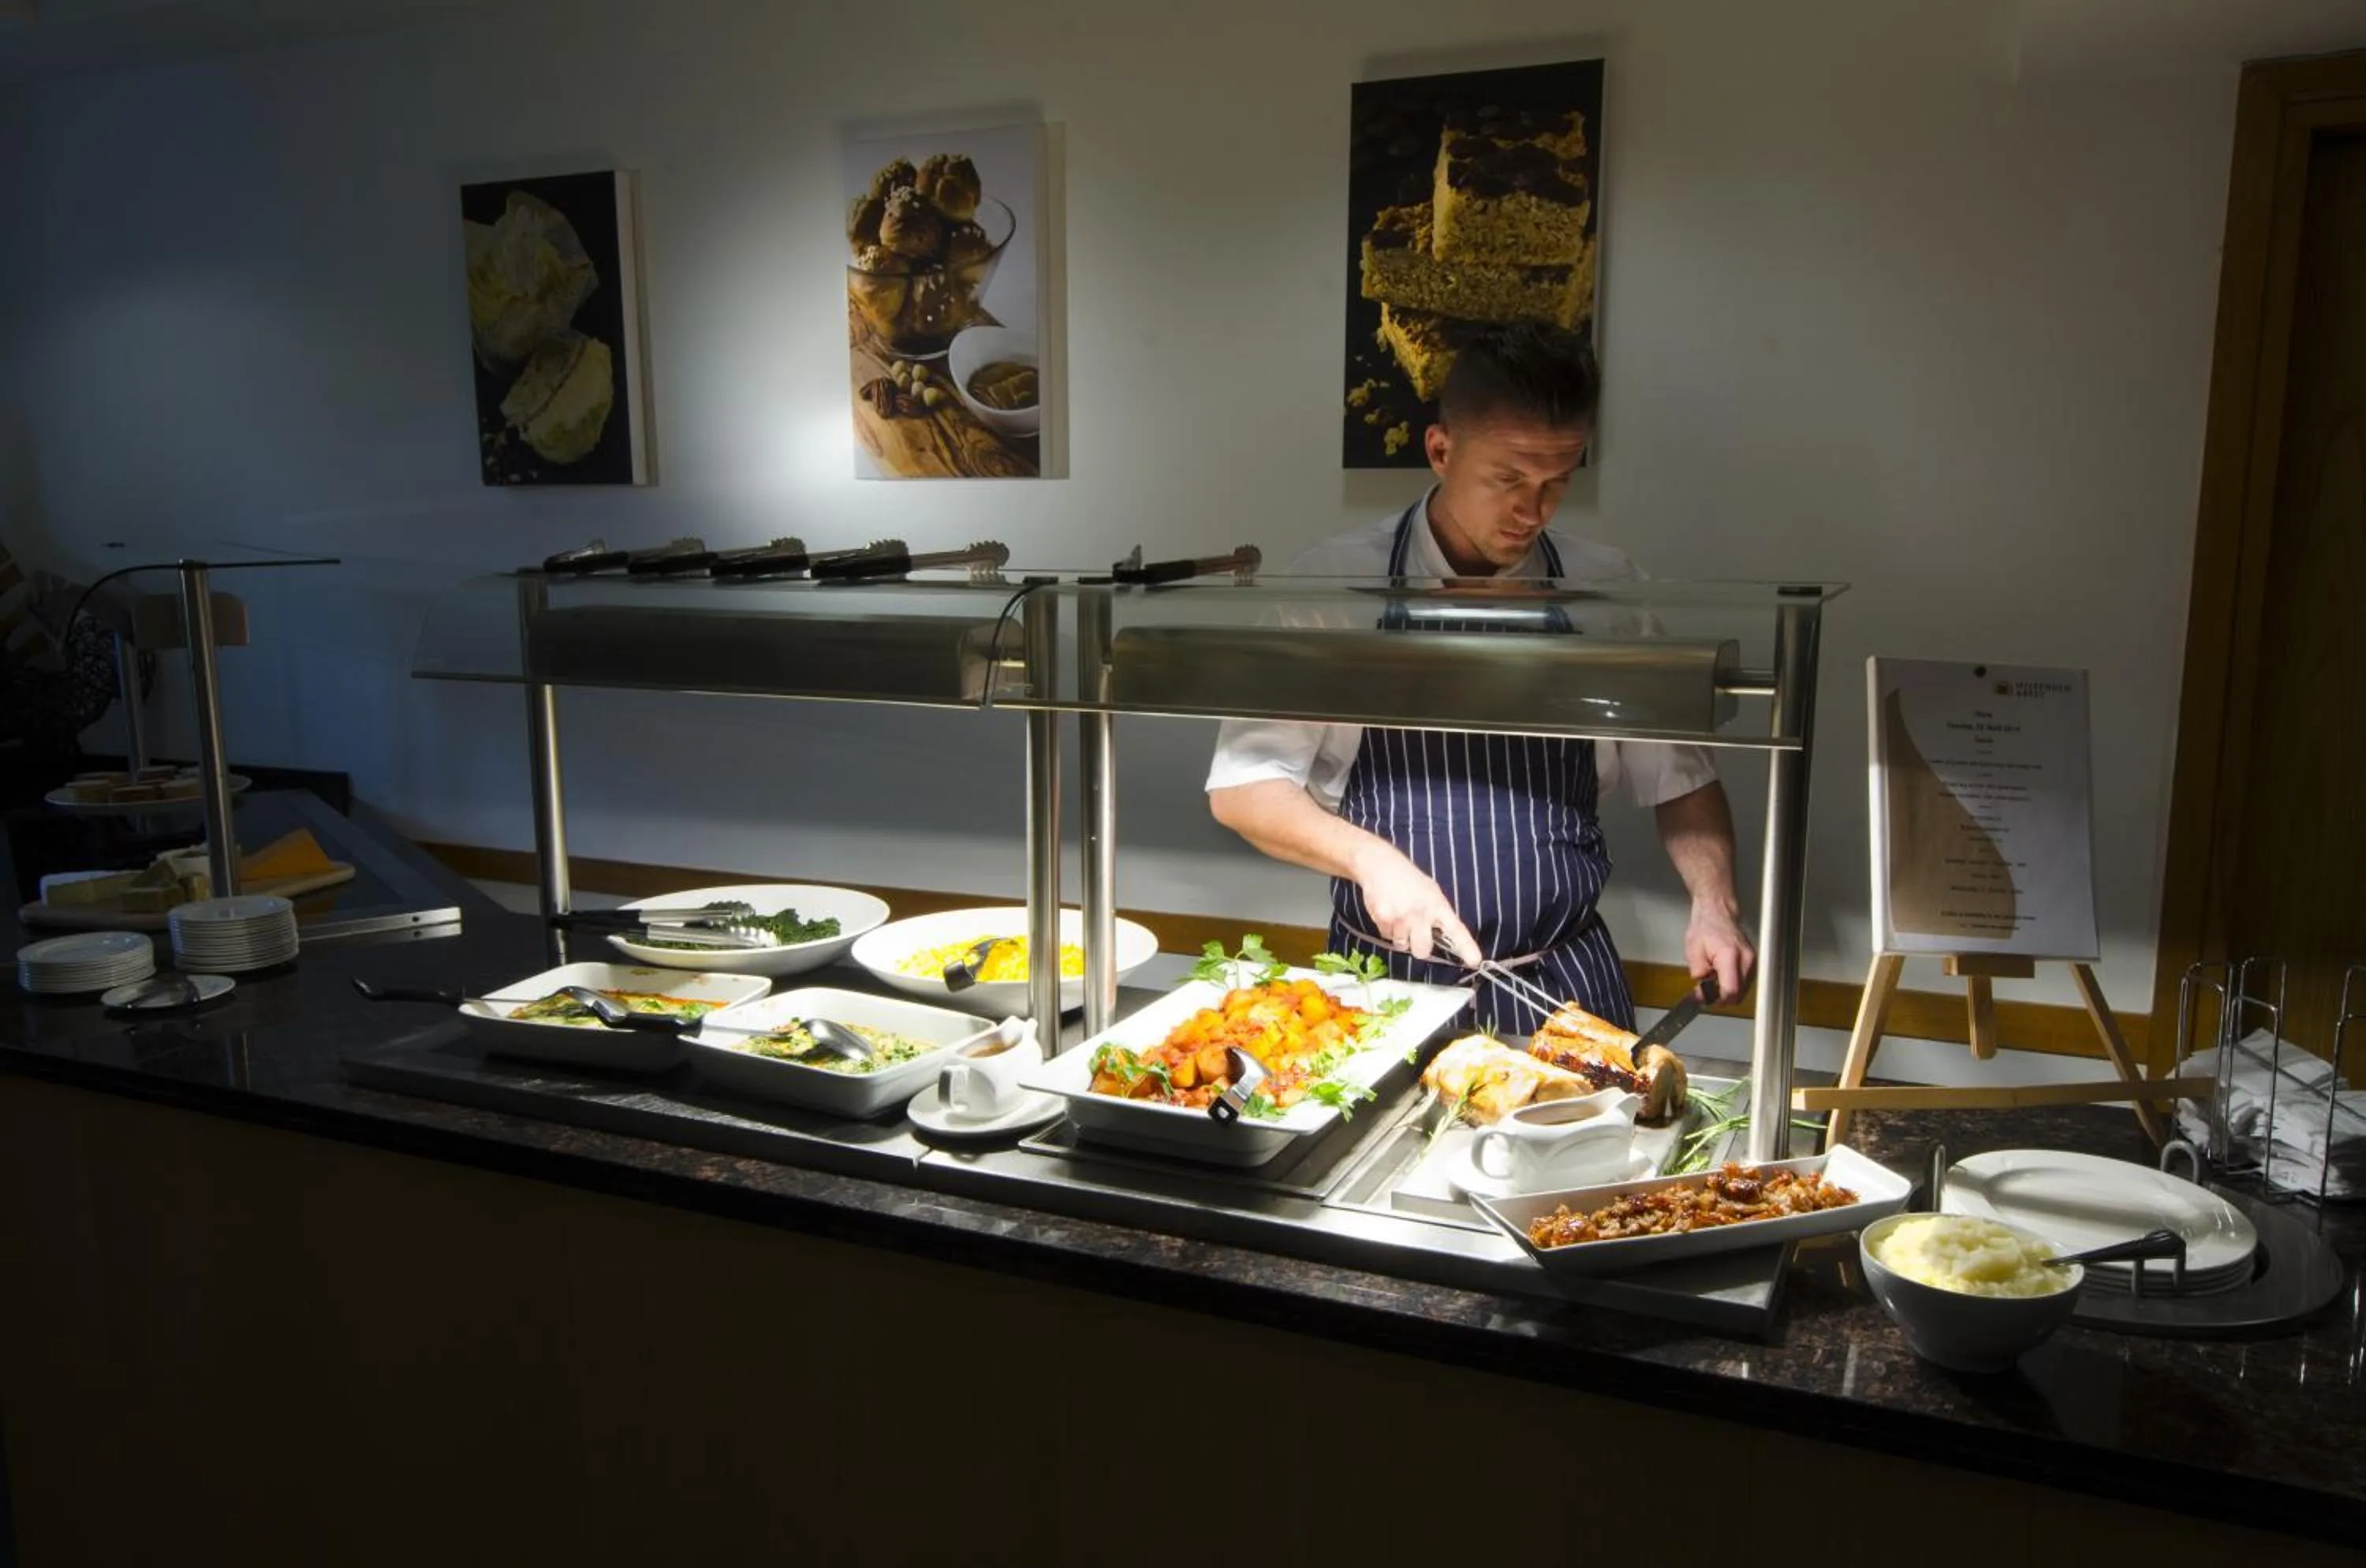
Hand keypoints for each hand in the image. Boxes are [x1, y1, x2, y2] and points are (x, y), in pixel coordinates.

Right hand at [1348, 842, 1478, 964]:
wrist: (1380, 865)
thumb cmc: (1408, 879)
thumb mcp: (1431, 891)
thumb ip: (1438, 914)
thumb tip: (1444, 937)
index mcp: (1438, 905)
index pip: (1455, 929)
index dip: (1466, 947)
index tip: (1474, 960)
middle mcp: (1421, 913)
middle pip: (1422, 950)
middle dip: (1418, 946)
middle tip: (1415, 933)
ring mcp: (1401, 917)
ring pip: (1402, 945)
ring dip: (1400, 936)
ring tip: (1398, 914)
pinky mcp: (1383, 918)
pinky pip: (1386, 936)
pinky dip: (1387, 928)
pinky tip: (1388, 911)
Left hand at [1685, 902, 1755, 1002]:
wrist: (1718, 912)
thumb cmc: (1705, 927)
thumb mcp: (1693, 951)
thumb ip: (1698, 974)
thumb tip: (1703, 992)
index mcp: (1729, 955)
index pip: (1731, 990)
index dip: (1717, 999)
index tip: (1706, 997)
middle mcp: (1746, 959)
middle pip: (1739, 994)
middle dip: (1721, 996)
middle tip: (1706, 989)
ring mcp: (1752, 961)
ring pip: (1743, 990)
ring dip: (1728, 990)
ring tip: (1713, 978)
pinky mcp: (1753, 962)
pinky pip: (1745, 982)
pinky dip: (1733, 983)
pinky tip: (1722, 975)